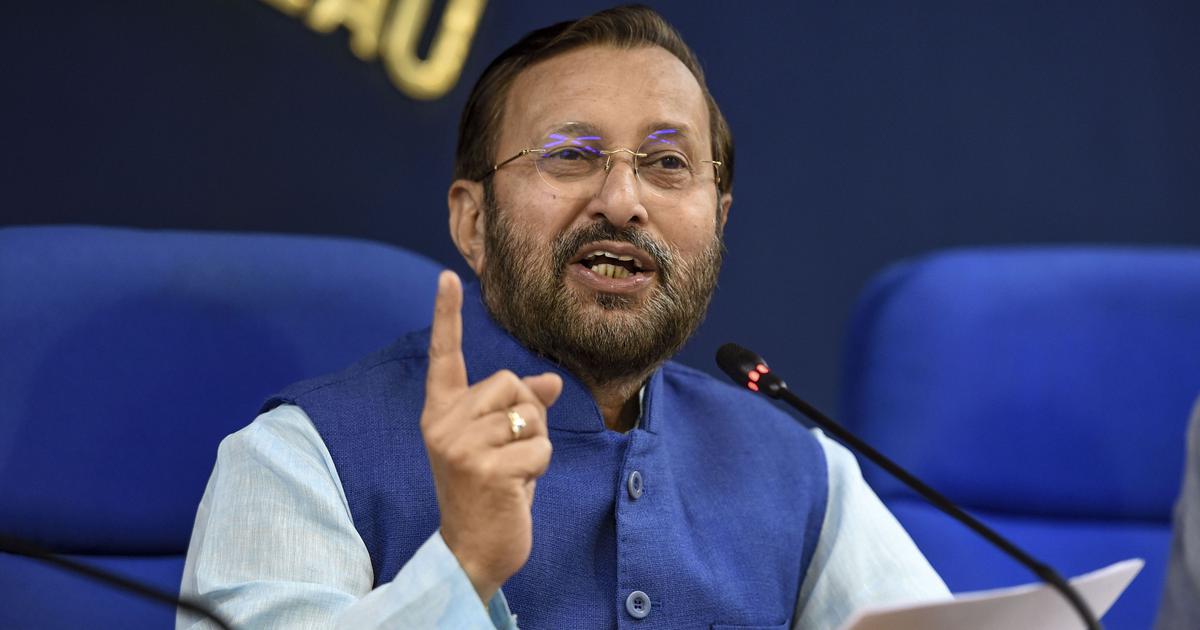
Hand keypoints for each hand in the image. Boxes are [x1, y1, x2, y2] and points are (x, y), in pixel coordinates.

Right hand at [420, 271, 562, 602]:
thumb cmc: (490, 491)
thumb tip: (552, 383)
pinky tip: (518, 489)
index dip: (446, 315)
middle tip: (507, 455)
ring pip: (532, 416)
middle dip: (527, 415)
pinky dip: (540, 469)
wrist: (473, 549)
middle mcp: (443, 424)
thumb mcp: (501, 443)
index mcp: (441, 412)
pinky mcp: (487, 469)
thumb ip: (520, 408)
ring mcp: (462, 446)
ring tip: (511, 474)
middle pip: (511, 382)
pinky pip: (541, 447)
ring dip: (536, 446)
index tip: (445, 277)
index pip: (445, 356)